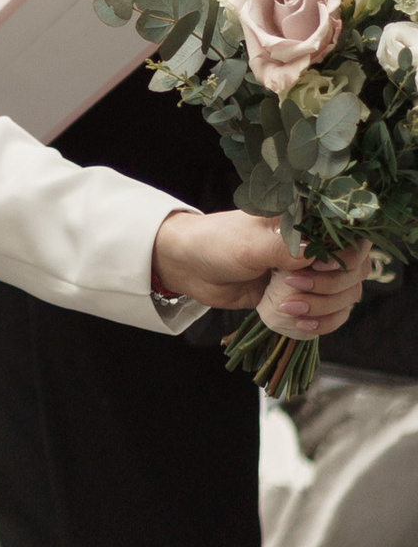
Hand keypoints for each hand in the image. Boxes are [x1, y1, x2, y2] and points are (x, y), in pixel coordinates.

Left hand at [150, 210, 371, 330]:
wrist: (191, 267)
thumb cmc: (217, 244)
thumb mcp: (249, 244)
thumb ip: (284, 249)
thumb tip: (317, 256)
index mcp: (307, 222)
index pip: (352, 239)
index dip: (344, 258)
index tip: (318, 268)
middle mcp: (316, 246)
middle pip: (355, 272)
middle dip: (330, 287)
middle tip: (292, 286)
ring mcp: (311, 273)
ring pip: (346, 296)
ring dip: (324, 308)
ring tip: (287, 308)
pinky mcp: (302, 296)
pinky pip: (330, 314)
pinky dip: (322, 323)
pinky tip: (301, 324)